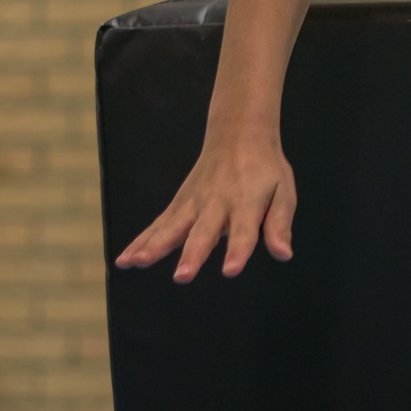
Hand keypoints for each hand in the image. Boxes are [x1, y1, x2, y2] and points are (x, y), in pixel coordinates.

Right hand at [115, 130, 295, 282]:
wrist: (238, 134)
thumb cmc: (266, 169)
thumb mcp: (284, 192)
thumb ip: (279, 224)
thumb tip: (284, 253)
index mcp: (246, 203)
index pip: (243, 231)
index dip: (238, 251)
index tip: (230, 270)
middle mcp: (216, 204)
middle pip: (203, 232)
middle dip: (192, 254)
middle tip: (182, 276)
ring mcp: (193, 204)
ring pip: (172, 227)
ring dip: (155, 245)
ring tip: (138, 262)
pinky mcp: (179, 205)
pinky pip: (158, 225)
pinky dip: (141, 241)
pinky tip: (125, 260)